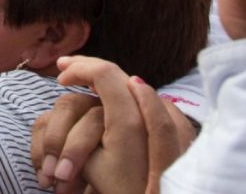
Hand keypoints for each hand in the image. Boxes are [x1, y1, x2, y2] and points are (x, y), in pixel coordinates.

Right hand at [31, 57, 193, 193]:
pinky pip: (161, 104)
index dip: (79, 69)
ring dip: (114, 78)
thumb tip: (86, 104)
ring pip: (140, 86)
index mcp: (127, 119)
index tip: (60, 77)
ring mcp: (173, 120)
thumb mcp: (93, 166)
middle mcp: (153, 113)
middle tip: (66, 65)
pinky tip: (131, 96)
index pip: (102, 74)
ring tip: (93, 76)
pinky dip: (140, 95)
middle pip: (119, 74)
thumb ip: (85, 135)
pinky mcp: (185, 134)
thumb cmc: (122, 191)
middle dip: (89, 66)